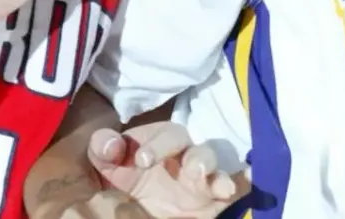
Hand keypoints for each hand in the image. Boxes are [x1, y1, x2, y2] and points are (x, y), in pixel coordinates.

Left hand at [88, 121, 245, 218]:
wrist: (129, 216)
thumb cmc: (120, 194)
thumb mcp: (105, 172)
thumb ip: (103, 152)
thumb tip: (111, 144)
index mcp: (155, 147)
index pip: (164, 134)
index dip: (155, 142)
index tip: (142, 160)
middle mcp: (179, 158)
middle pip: (190, 143)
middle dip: (183, 150)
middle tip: (174, 166)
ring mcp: (198, 179)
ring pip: (209, 160)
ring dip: (206, 164)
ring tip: (200, 176)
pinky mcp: (213, 200)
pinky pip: (235, 184)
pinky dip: (241, 181)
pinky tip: (238, 184)